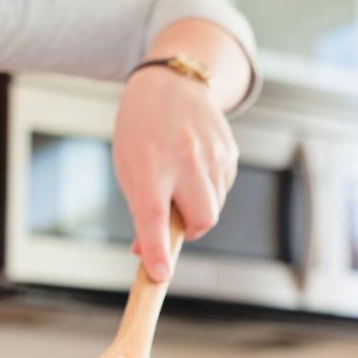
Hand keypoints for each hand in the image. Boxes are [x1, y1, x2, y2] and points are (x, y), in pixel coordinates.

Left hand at [112, 19, 251, 282]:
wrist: (173, 83)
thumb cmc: (142, 127)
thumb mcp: (127, 166)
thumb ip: (138, 209)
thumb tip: (144, 252)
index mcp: (150, 164)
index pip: (154, 217)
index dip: (157, 250)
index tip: (159, 274)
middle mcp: (185, 159)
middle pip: (201, 220)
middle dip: (189, 229)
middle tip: (174, 217)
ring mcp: (212, 155)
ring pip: (214, 207)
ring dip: (197, 207)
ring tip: (181, 179)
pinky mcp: (230, 154)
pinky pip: (222, 190)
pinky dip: (209, 190)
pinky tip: (195, 167)